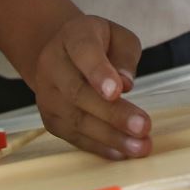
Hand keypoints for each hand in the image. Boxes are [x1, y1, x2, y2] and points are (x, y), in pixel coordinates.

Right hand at [28, 16, 148, 160]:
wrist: (57, 53)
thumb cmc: (97, 43)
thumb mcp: (117, 36)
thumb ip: (125, 55)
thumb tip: (126, 84)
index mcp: (72, 37)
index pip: (83, 52)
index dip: (99, 72)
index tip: (118, 91)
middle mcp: (52, 67)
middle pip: (79, 93)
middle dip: (113, 113)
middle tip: (142, 127)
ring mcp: (47, 96)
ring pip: (77, 120)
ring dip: (110, 137)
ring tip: (140, 147)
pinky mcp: (50, 120)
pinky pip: (74, 137)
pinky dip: (98, 147)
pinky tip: (121, 153)